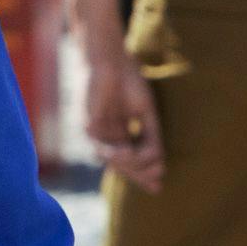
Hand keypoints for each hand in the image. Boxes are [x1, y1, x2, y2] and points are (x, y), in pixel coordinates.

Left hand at [81, 38, 163, 192]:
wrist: (111, 60)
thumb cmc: (130, 81)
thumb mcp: (147, 114)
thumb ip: (152, 137)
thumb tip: (158, 163)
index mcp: (122, 133)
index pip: (133, 160)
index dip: (145, 173)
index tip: (159, 184)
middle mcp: (109, 137)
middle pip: (124, 165)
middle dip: (141, 174)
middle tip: (158, 178)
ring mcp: (98, 133)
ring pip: (114, 161)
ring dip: (133, 164)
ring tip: (149, 162)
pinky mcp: (88, 126)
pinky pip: (101, 148)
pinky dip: (116, 154)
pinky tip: (128, 152)